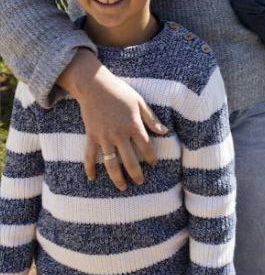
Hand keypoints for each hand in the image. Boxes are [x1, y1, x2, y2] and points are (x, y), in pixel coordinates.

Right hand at [59, 49, 166, 187]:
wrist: (95, 86)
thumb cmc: (120, 92)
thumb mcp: (140, 102)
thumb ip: (151, 119)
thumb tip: (165, 132)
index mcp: (133, 125)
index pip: (146, 146)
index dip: (151, 157)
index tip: (154, 164)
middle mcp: (119, 134)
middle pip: (129, 159)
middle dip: (136, 173)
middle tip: (140, 182)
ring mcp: (104, 137)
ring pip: (111, 163)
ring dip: (116, 177)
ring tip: (122, 187)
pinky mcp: (91, 136)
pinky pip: (89, 155)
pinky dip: (89, 168)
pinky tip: (91, 178)